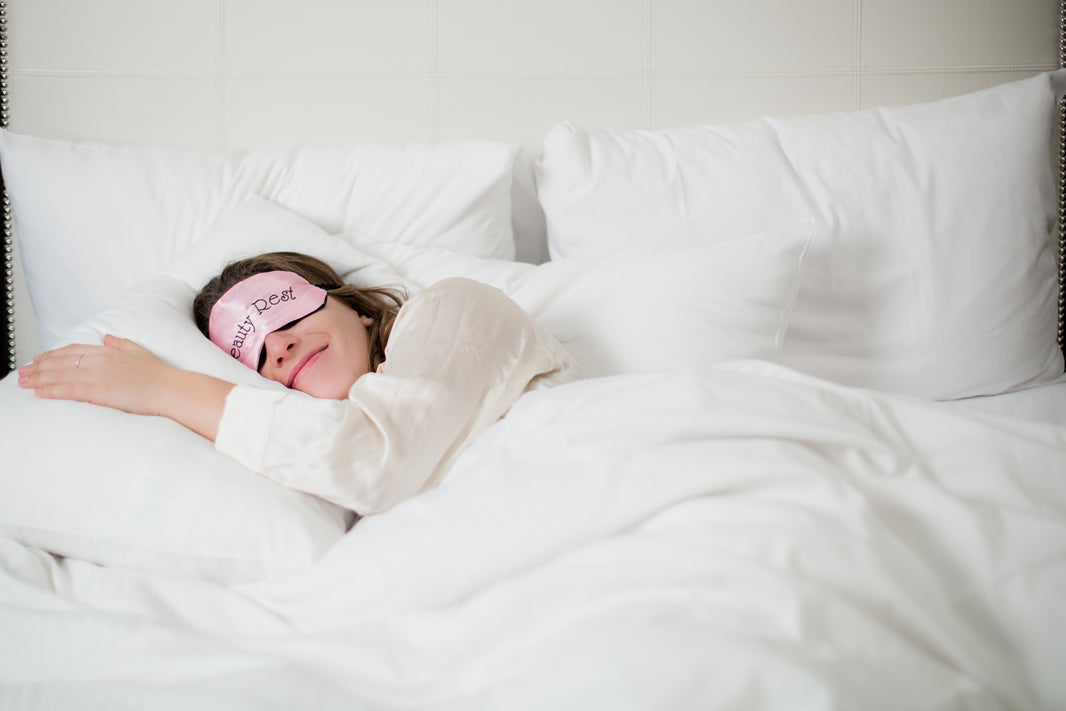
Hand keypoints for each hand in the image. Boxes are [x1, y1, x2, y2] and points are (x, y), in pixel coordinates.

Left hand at [18, 334, 175, 416]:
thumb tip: (107, 337)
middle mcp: (100, 360)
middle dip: (38, 367)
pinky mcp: (100, 391)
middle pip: (61, 361)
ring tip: (23, 383)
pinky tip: (39, 392)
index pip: (72, 350)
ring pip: (61, 374)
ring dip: (39, 378)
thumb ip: (121, 343)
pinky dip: (52, 390)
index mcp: (108, 351)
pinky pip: (70, 390)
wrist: (170, 389)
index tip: (39, 360)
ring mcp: (99, 375)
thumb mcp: (140, 352)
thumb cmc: (160, 375)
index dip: (52, 355)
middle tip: (22, 373)